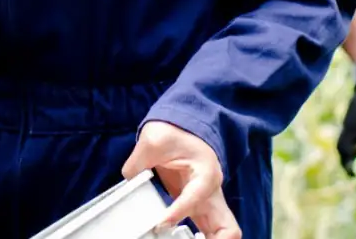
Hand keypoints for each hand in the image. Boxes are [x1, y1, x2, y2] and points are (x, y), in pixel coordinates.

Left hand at [123, 121, 239, 238]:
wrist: (182, 127)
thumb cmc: (174, 131)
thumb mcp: (153, 139)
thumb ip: (138, 161)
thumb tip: (128, 178)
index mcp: (206, 173)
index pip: (195, 199)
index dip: (177, 213)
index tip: (160, 224)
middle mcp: (212, 192)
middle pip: (227, 227)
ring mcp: (207, 201)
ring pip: (221, 231)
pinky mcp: (197, 206)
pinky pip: (206, 229)